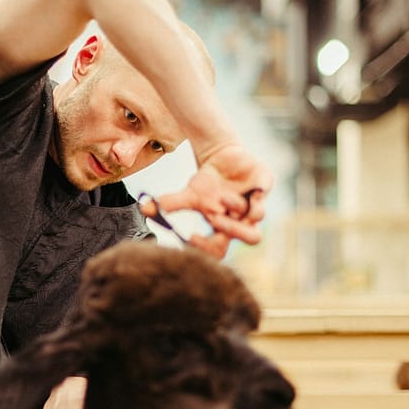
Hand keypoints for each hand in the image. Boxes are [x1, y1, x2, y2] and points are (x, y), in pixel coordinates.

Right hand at [142, 144, 271, 256]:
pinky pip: (264, 191)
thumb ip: (170, 203)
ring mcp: (257, 202)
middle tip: (214, 218)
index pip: (222, 249)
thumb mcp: (189, 194)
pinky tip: (241, 187)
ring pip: (258, 216)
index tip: (191, 237)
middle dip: (232, 230)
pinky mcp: (263, 184)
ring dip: (237, 208)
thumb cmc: (207, 183)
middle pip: (252, 238)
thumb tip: (144, 209)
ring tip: (223, 197)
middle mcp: (245, 219)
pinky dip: (254, 192)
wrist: (223, 158)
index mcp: (227, 228)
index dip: (207, 248)